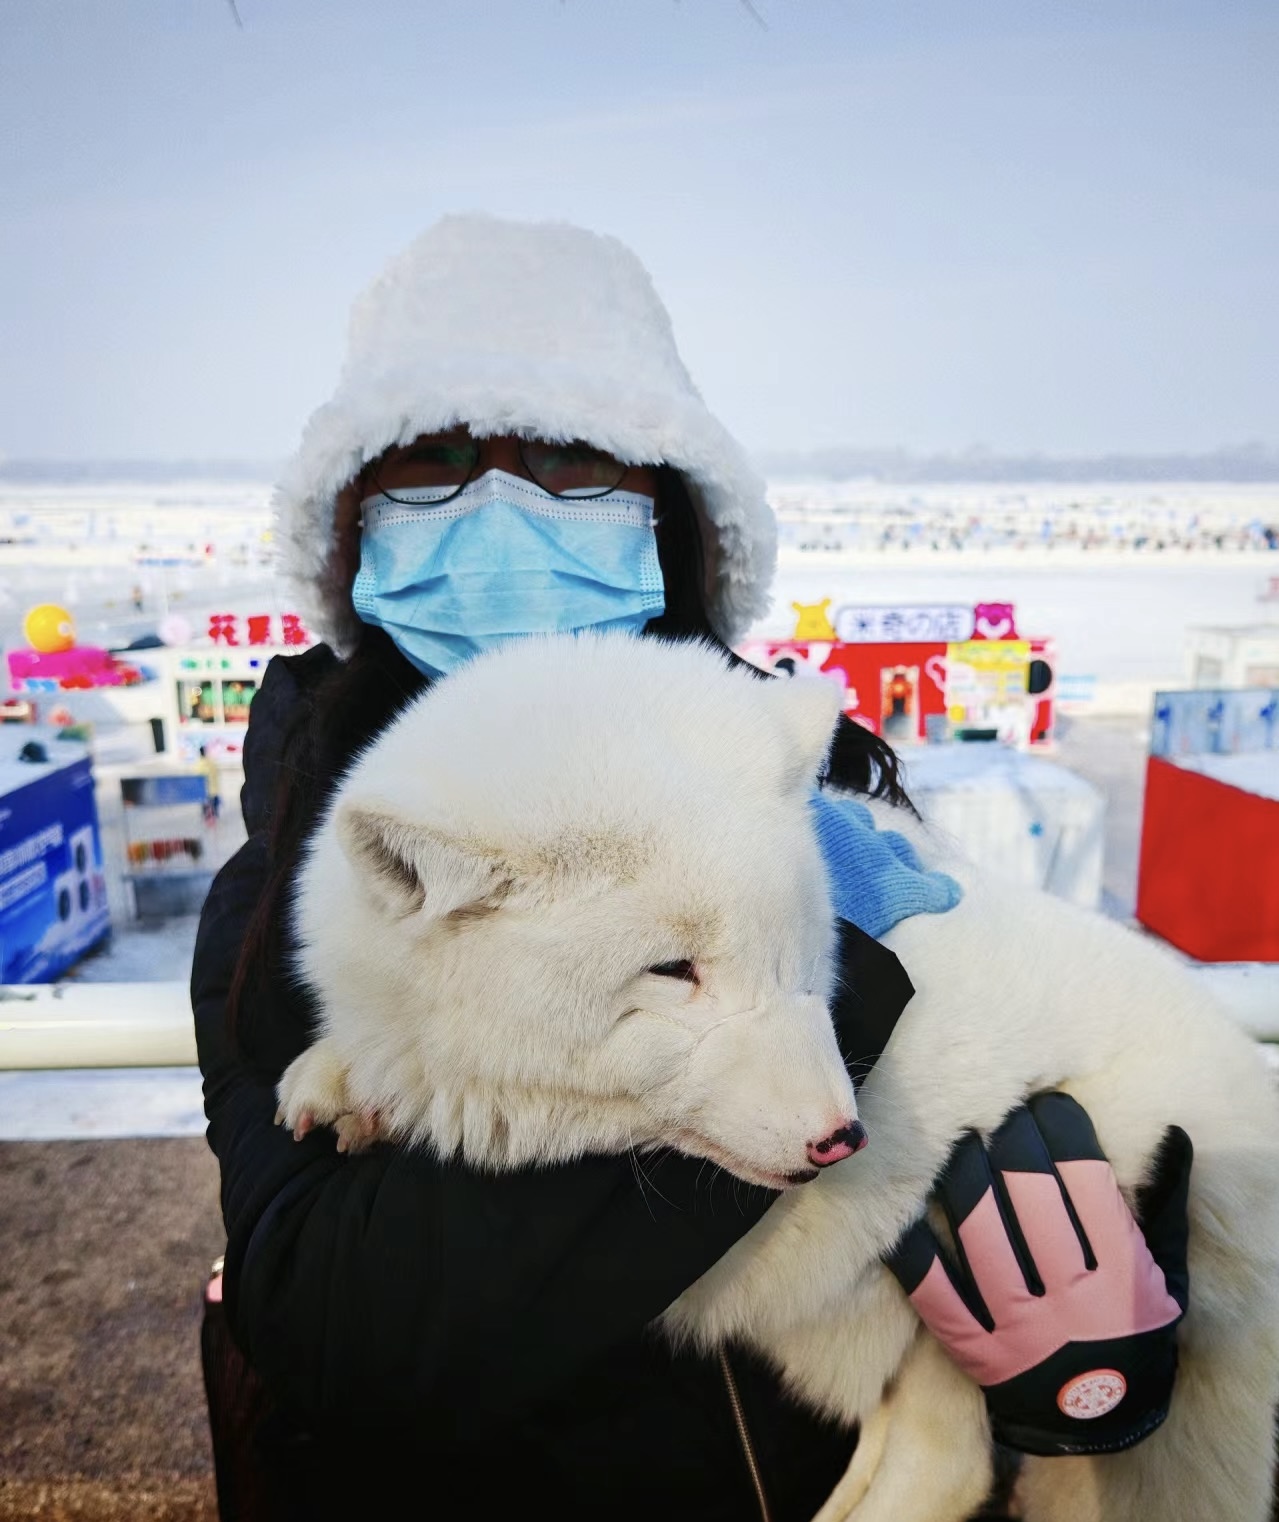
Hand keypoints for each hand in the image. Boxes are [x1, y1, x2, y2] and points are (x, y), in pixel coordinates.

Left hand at [885, 1092, 1191, 1456]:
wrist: (1101, 1427)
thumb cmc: (1135, 1336)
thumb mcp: (1166, 1280)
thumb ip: (1165, 1210)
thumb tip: (1169, 1136)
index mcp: (1122, 1278)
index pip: (1087, 1182)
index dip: (1063, 1130)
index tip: (1048, 1103)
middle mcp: (1071, 1301)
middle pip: (1030, 1196)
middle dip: (1012, 1139)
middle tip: (999, 1109)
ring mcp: (1020, 1328)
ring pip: (980, 1232)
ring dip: (964, 1174)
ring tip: (959, 1137)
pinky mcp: (977, 1352)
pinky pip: (934, 1289)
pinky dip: (914, 1246)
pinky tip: (907, 1205)